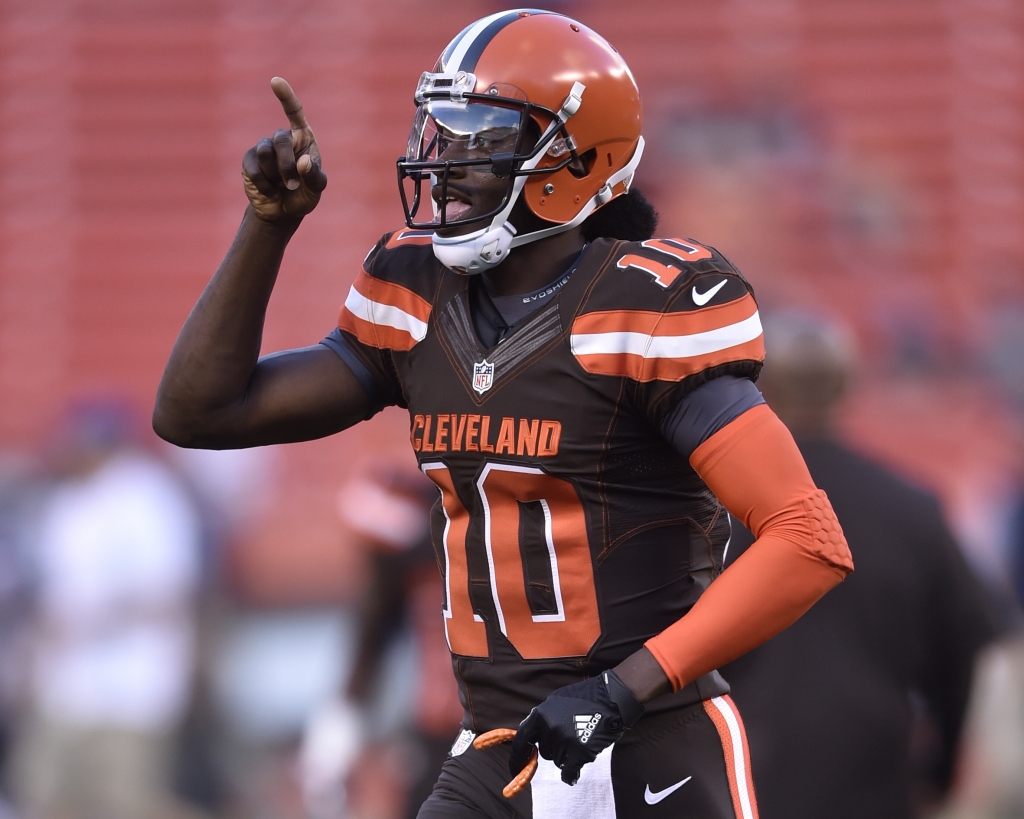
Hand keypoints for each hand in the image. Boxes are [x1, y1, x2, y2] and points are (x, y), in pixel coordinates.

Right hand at [242, 77, 327, 222]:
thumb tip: (304, 161)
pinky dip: (265, 185)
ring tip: (281, 187)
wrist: (283, 212)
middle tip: (292, 185)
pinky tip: (270, 191)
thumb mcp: (316, 189)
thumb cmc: (304, 195)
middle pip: (280, 140)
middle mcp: (282, 138)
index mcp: (303, 138)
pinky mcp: (249, 160)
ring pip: (265, 153)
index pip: (294, 112)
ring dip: (276, 176)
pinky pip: (254, 168)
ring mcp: (263, 148)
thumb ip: (314, 176)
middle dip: (287, 166)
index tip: (275, 81)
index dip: (285, 96)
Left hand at [508, 670, 643, 785]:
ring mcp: (565, 740)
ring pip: (558, 761)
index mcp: (541, 714)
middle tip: (571, 736)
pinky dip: (571, 775)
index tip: (515, 769)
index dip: (517, 757)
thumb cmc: (586, 697)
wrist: (612, 698)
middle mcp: (550, 728)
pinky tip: (573, 776)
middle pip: (545, 751)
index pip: (522, 740)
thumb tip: (530, 732)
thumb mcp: (557, 700)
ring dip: (567, 756)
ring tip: (581, 740)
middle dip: (555, 748)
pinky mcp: (580, 751)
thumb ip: (543, 717)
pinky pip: (568, 772)